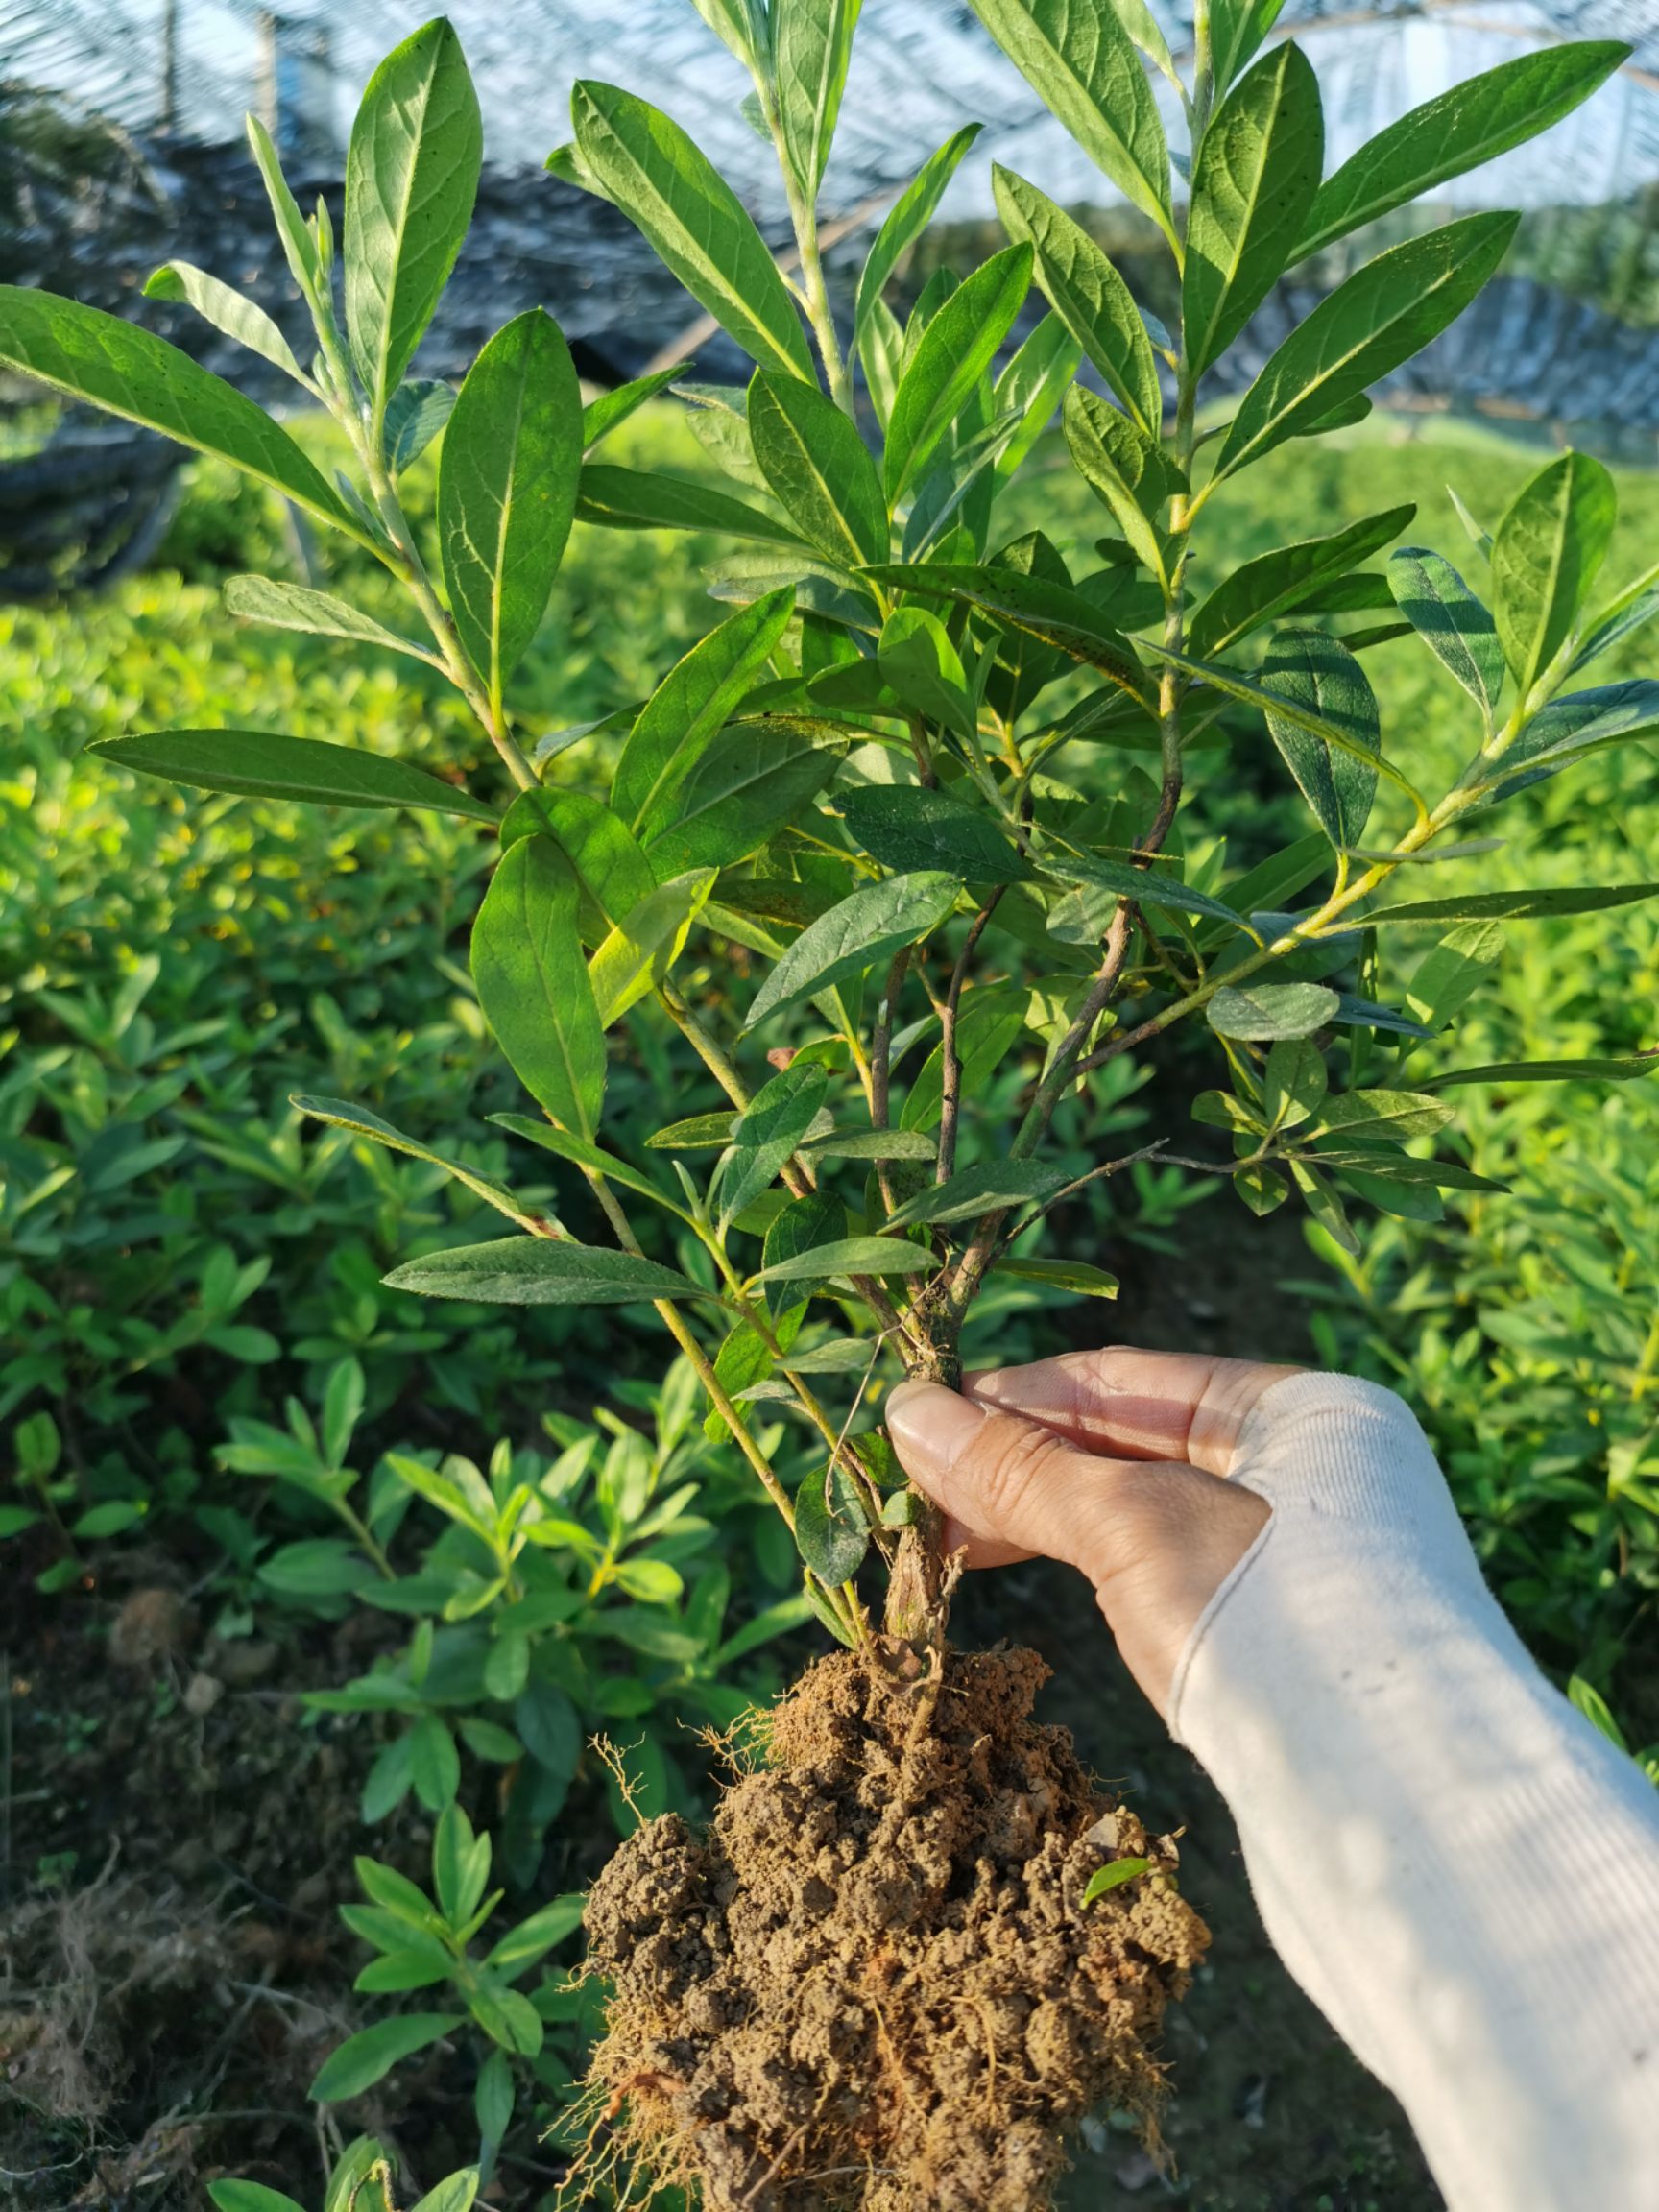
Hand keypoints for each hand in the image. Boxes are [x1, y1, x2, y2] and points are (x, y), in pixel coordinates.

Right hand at [885, 1347, 1298, 1717]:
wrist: (1392, 1799)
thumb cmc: (1266, 1614)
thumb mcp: (1130, 1525)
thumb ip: (1022, 1470)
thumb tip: (906, 1413)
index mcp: (1302, 1410)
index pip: (1128, 1382)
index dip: (1016, 1396)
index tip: (922, 1421)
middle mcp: (1312, 1469)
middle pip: (1131, 1447)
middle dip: (1018, 1465)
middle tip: (915, 1492)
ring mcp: (1304, 1556)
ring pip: (1141, 1516)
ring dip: (1040, 1520)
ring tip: (943, 1542)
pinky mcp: (1285, 1638)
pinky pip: (1164, 1573)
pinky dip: (1087, 1568)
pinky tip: (1020, 1575)